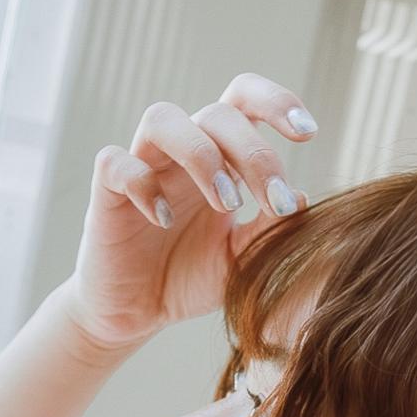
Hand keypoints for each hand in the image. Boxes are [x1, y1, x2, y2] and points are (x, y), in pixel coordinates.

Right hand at [63, 73, 316, 355]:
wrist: (137, 313)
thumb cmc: (190, 276)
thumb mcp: (242, 260)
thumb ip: (270, 231)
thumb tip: (301, 199)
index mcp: (220, 156)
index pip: (245, 102)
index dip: (277, 103)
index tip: (308, 134)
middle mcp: (182, 152)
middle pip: (217, 112)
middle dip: (254, 152)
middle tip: (273, 200)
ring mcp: (142, 166)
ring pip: (162, 118)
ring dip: (201, 155)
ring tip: (226, 204)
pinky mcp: (107, 192)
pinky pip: (116, 163)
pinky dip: (142, 184)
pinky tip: (163, 219)